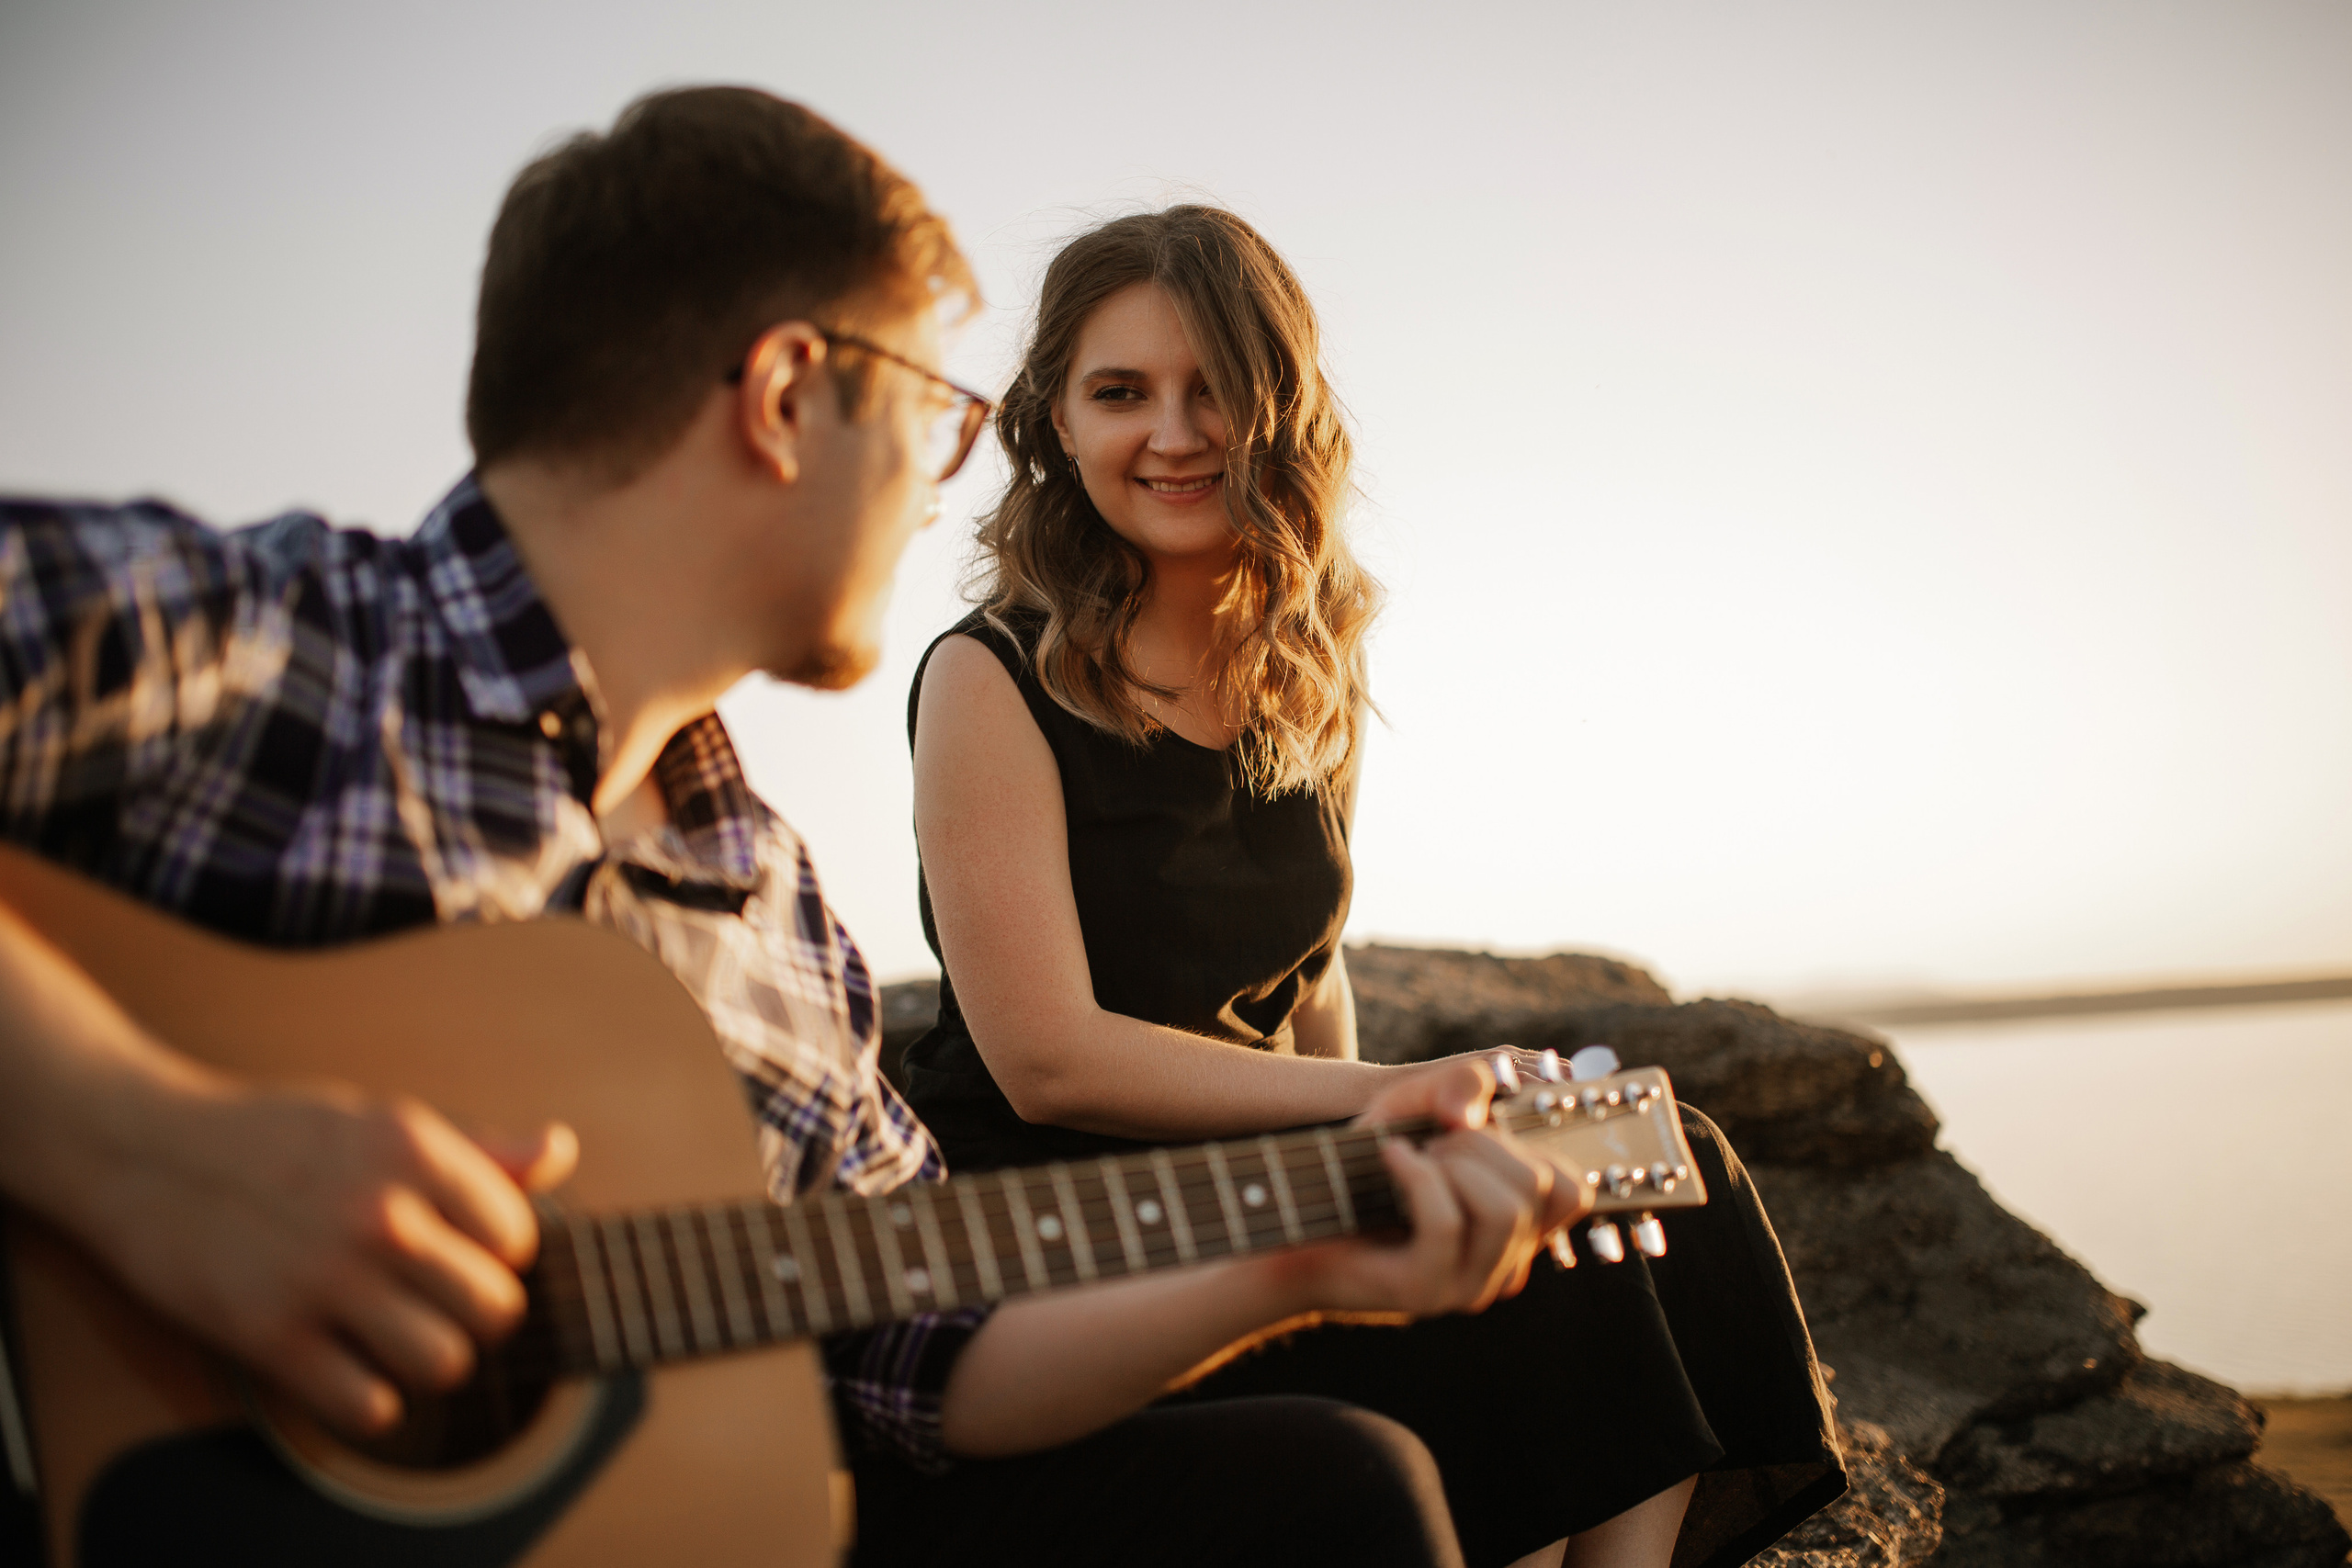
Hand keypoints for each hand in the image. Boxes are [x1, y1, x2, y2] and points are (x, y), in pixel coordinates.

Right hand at [80, 1076, 576, 1436]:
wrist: (145, 1150)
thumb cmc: (274, 1135)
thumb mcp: (380, 1120)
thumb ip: (476, 1148)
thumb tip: (558, 1151)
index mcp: (413, 1150)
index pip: (519, 1237)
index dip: (500, 1253)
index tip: (469, 1253)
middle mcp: (379, 1214)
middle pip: (495, 1310)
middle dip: (477, 1314)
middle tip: (444, 1303)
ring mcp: (324, 1278)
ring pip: (444, 1364)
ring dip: (432, 1361)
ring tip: (405, 1335)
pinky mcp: (269, 1335)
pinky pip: (369, 1406)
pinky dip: (372, 1400)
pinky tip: (353, 1367)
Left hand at [1264, 1058, 1591, 1321]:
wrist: (1295, 1215)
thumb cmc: (1362, 1162)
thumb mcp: (1416, 1106)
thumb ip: (1459, 1085)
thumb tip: (1469, 1116)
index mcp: (1516, 1230)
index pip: (1573, 1191)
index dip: (1533, 1146)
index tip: (1475, 1137)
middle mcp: (1503, 1263)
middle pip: (1539, 1188)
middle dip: (1482, 1144)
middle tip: (1432, 1144)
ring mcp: (1467, 1285)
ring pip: (1502, 1209)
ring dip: (1452, 1163)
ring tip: (1412, 1158)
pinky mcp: (1425, 1290)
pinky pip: (1447, 1223)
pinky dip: (1415, 1174)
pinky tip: (1389, 1159)